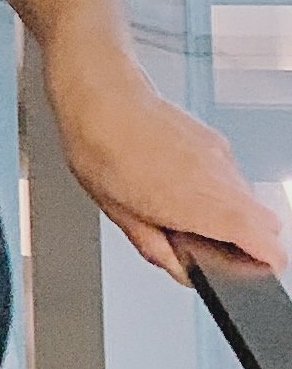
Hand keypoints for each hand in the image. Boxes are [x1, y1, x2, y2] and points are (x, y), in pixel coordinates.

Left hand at [51, 54, 286, 279]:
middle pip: (265, 220)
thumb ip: (157, 248)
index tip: (257, 269)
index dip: (267, 260)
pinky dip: (216, 186)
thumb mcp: (122, 215)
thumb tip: (179, 269)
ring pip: (245, 196)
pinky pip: (228, 173)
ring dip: (229, 210)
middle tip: (216, 245)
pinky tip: (179, 182)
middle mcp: (221, 180)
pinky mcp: (214, 139)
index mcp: (203, 206)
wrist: (102, 98)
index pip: (265, 240)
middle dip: (249, 238)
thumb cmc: (104, 152)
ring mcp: (221, 157)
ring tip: (185, 210)